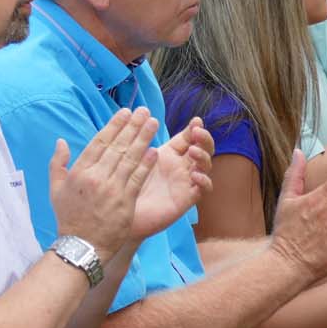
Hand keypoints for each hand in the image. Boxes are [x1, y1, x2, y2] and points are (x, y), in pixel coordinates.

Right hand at [49, 108, 158, 260]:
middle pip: (117, 146)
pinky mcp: (126, 202)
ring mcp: (112, 190)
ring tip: (152, 123)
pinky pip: (138, 179)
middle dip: (132, 126)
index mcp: (80, 172)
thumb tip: (61, 141)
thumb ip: (57, 163)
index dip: (114, 126)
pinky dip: (146, 165)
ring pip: (130, 159)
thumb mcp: (55, 190)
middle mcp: (96, 177)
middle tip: (143, 111)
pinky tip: (155, 151)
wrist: (81, 246)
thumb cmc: (69, 217)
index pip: (99, 143)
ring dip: (143, 139)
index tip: (125, 113)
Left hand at [132, 117, 213, 239]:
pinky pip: (202, 189)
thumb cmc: (125, 182)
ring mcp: (185, 182)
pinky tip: (195, 175)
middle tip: (197, 133)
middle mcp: (181, 167)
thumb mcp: (134, 157)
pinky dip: (203, 181)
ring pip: (205, 166)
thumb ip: (140, 139)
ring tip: (193, 151)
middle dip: (204, 139)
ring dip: (203, 156)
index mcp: (170, 154)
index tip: (196, 121)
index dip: (194, 129)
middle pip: (203, 149)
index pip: (188, 138)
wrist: (121, 211)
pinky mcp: (186, 199)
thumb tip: (141, 116)